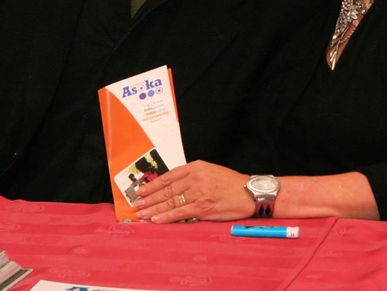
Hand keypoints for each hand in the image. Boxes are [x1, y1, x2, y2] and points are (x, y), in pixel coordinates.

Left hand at [133, 160, 255, 222]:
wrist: (249, 192)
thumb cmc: (230, 183)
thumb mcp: (210, 171)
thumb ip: (192, 176)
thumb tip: (173, 186)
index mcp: (196, 167)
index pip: (169, 176)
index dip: (153, 184)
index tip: (142, 190)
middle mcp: (195, 178)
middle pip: (167, 189)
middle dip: (150, 198)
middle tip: (137, 204)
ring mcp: (198, 193)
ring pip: (170, 201)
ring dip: (154, 209)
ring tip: (142, 213)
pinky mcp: (202, 207)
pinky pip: (180, 212)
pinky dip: (166, 216)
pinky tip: (156, 219)